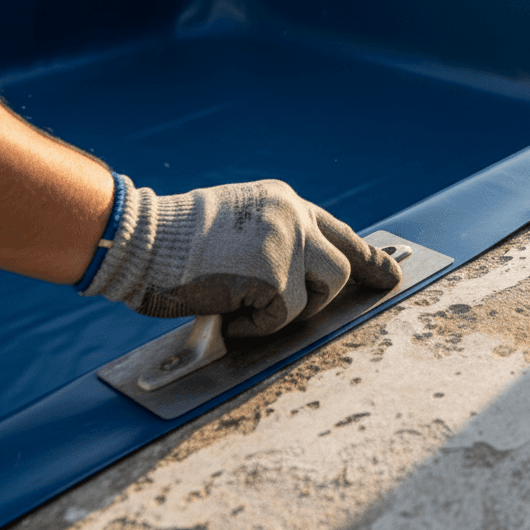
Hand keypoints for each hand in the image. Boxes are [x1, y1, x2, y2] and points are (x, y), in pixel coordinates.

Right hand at [84, 177, 401, 336]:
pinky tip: (225, 313)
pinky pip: (283, 318)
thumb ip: (273, 242)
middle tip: (323, 316)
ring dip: (287, 312)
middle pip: (341, 266)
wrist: (139, 238)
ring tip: (243, 308)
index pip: (337, 232)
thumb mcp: (237, 225)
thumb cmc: (173, 241)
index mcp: (283, 203)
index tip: (389, 276)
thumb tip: (298, 280)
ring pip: (321, 292)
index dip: (366, 257)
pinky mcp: (273, 275)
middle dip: (328, 299)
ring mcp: (286, 243)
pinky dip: (255, 326)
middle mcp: (292, 217)